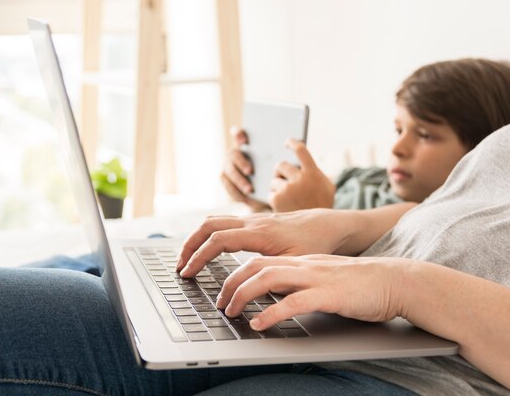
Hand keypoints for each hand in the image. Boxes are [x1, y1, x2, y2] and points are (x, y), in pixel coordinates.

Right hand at [177, 209, 350, 275]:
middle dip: (189, 245)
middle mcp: (252, 222)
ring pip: (214, 221)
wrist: (329, 224)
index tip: (187, 272)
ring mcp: (252, 219)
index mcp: (259, 232)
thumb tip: (250, 290)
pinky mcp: (254, 221)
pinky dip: (209, 234)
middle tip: (180, 266)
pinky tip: (208, 249)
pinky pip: (223, 222)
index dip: (199, 256)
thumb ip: (273, 275)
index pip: (218, 240)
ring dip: (197, 238)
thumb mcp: (297, 263)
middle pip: (208, 225)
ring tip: (188, 258)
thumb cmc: (316, 244)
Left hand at [216, 255, 408, 329]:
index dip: (237, 275)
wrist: (397, 280)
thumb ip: (301, 282)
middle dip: (232, 283)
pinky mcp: (330, 294)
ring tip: (231, 312)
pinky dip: (272, 313)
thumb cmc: (363, 284)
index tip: (224, 291)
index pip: (260, 261)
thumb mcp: (325, 278)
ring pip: (268, 279)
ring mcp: (316, 278)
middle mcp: (305, 266)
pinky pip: (294, 302)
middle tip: (220, 304)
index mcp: (302, 262)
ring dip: (243, 295)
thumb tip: (276, 295)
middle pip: (256, 266)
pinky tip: (259, 324)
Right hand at [220, 127, 270, 212]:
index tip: (245, 141)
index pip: (238, 133)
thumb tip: (292, 143)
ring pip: (229, 171)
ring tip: (250, 189)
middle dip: (241, 162)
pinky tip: (245, 197)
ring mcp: (228, 166)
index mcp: (246, 144)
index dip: (238, 134)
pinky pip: (228, 186)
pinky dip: (236, 192)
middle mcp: (234, 153)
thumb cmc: (273, 172)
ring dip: (239, 181)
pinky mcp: (226, 180)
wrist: (265, 192)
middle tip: (251, 171)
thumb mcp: (278, 162)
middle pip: (233, 154)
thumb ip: (278, 153)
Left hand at [269, 139, 335, 211]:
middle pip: (281, 165)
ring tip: (288, 199)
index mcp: (313, 173)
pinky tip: (284, 208)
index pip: (301, 150)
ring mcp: (288, 189)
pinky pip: (270, 193)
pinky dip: (275, 199)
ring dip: (278, 187)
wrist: (320, 231)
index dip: (293, 143)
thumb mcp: (327, 187)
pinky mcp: (277, 199)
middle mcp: (300, 178)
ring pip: (274, 180)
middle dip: (280, 172)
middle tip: (284, 180)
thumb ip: (316, 171)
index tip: (287, 142)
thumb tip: (302, 157)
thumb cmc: (322, 207)